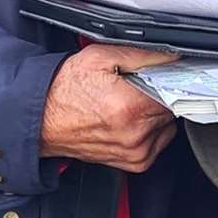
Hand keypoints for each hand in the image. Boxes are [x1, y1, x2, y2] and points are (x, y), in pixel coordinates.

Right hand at [40, 45, 177, 171]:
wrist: (42, 120)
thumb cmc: (65, 90)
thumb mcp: (101, 57)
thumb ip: (142, 54)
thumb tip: (172, 55)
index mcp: (131, 107)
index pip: (175, 89)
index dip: (168, 77)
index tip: (158, 74)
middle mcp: (136, 134)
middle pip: (172, 107)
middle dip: (158, 94)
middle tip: (134, 88)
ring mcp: (136, 152)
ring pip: (168, 124)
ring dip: (155, 113)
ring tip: (129, 104)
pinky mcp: (135, 163)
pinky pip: (159, 141)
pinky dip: (151, 130)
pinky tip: (129, 120)